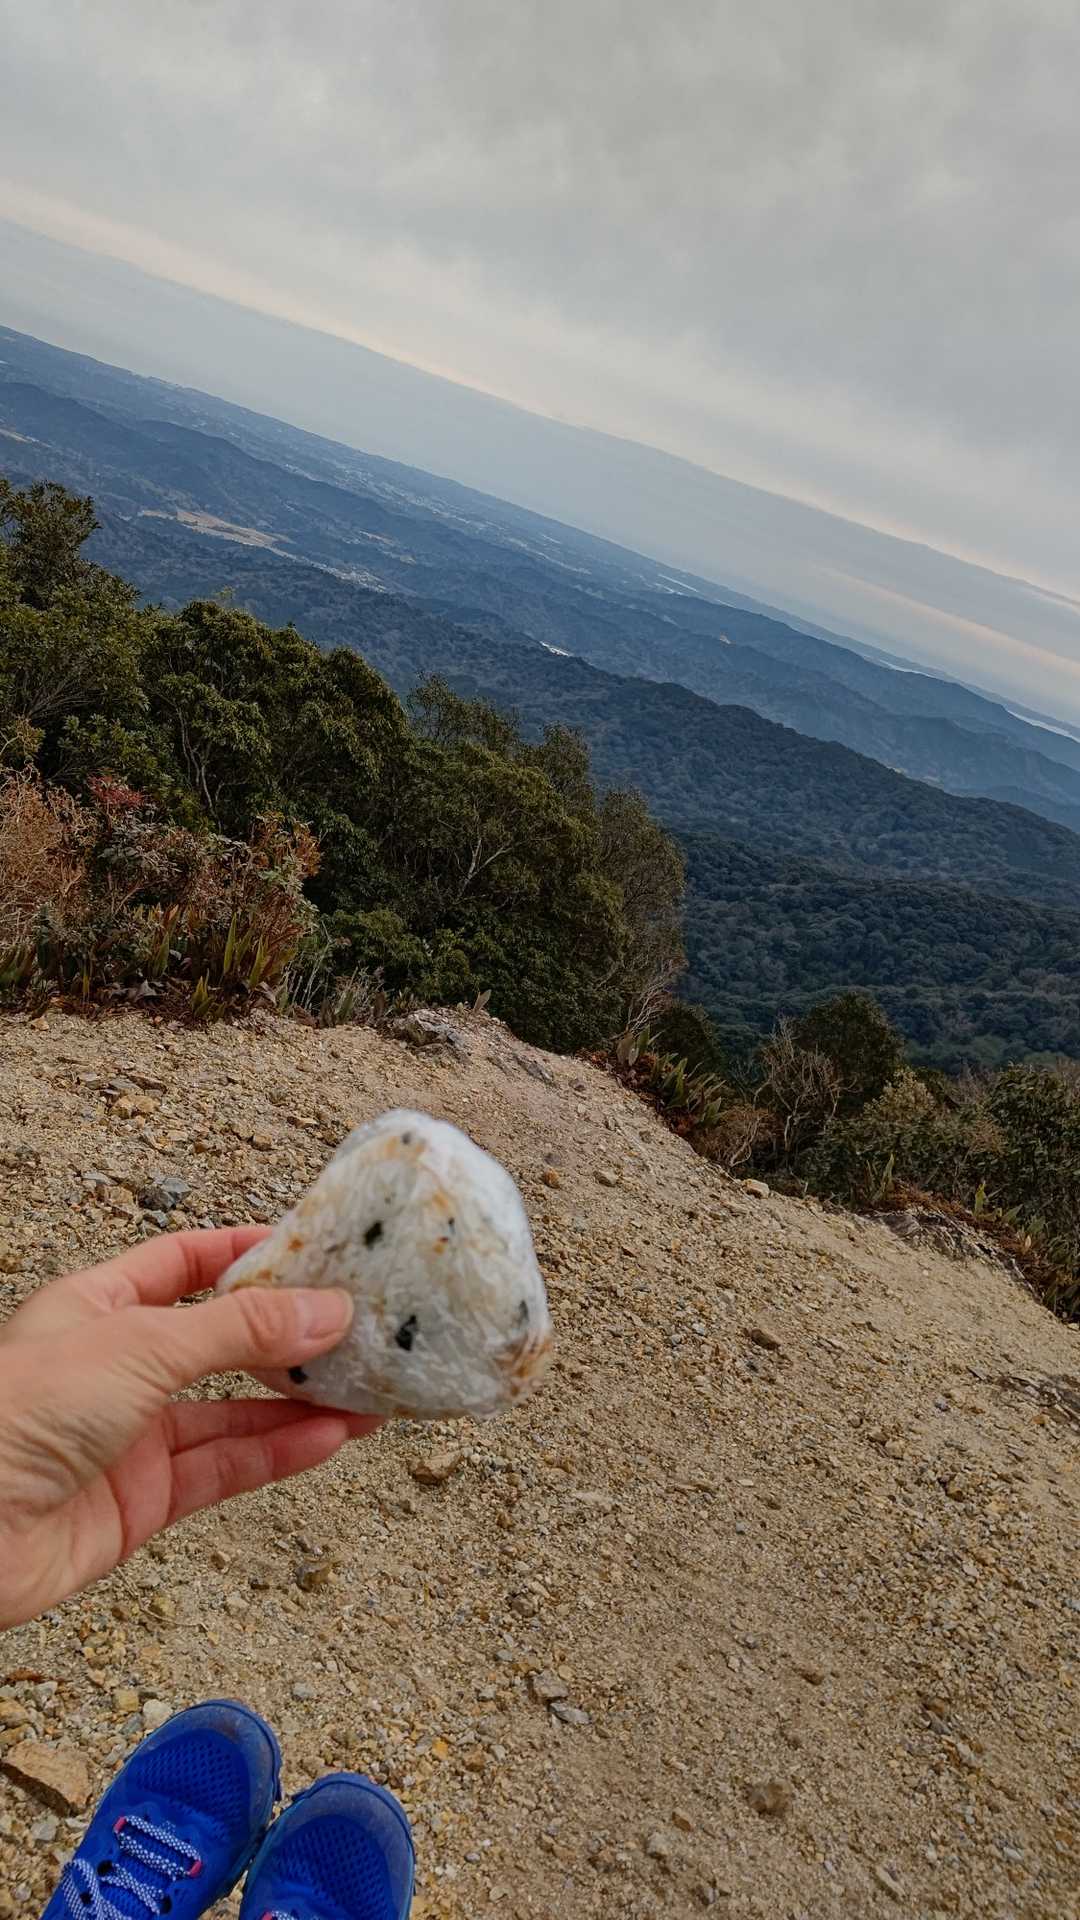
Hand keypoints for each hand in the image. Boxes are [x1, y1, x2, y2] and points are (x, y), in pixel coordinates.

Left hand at [0, 1228, 376, 1628]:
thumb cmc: (19, 1412)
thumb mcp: (139, 1344)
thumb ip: (237, 1330)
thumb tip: (325, 1308)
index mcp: (98, 1305)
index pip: (183, 1263)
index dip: (245, 1253)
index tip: (313, 1251)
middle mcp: (115, 1367)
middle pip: (219, 1342)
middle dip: (287, 1336)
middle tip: (359, 1328)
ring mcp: (129, 1437)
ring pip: (231, 1413)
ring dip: (298, 1403)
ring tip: (368, 1392)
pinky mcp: (140, 1503)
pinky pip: (223, 1470)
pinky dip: (278, 1454)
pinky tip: (330, 1438)